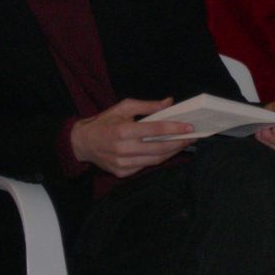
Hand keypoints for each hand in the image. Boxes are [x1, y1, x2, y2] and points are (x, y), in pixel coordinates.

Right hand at [70, 97, 195, 177]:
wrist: (82, 143)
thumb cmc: (105, 122)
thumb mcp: (123, 107)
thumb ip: (148, 106)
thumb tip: (169, 102)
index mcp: (122, 131)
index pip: (154, 130)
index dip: (174, 129)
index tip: (189, 126)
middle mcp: (122, 149)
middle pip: (158, 148)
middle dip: (178, 142)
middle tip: (192, 136)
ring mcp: (122, 163)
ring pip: (155, 160)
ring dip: (172, 152)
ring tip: (183, 143)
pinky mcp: (122, 172)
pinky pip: (145, 166)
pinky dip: (159, 159)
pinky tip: (168, 151)